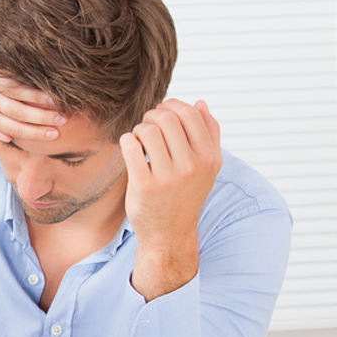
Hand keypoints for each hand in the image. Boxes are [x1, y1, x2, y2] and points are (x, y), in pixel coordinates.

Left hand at [120, 99, 221, 300]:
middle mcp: (192, 166)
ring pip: (147, 129)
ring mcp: (168, 176)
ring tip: (138, 141)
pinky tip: (130, 150)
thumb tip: (200, 102)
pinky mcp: (144, 185)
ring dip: (138, 130)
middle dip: (152, 116)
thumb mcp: (207, 167)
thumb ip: (209, 134)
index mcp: (209, 157)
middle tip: (146, 127)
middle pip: (167, 118)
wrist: (169, 233)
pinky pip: (130, 145)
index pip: (191, 114)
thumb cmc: (185, 195)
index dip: (172, 105)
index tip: (161, 111)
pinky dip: (127, 141)